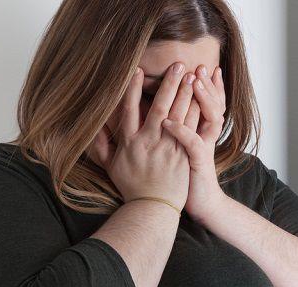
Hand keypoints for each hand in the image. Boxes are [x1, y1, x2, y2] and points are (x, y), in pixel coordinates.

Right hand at [88, 63, 195, 210]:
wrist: (151, 209)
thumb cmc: (131, 188)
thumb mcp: (110, 167)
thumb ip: (101, 145)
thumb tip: (94, 126)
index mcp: (129, 142)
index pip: (129, 109)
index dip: (132, 88)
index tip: (137, 70)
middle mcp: (148, 141)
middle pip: (159, 106)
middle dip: (169, 84)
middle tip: (178, 65)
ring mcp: (167, 148)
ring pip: (178, 115)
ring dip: (186, 94)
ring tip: (193, 76)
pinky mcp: (183, 155)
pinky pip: (191, 130)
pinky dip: (196, 114)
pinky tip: (202, 101)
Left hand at [160, 64, 226, 223]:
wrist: (200, 204)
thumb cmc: (186, 179)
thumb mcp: (183, 151)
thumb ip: (177, 132)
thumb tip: (162, 116)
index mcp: (201, 131)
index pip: (208, 103)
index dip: (207, 86)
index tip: (199, 67)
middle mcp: (206, 137)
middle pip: (212, 104)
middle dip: (207, 85)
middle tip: (200, 67)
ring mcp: (203, 148)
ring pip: (208, 118)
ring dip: (200, 99)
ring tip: (192, 81)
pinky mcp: (198, 163)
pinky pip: (192, 143)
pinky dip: (180, 132)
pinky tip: (168, 122)